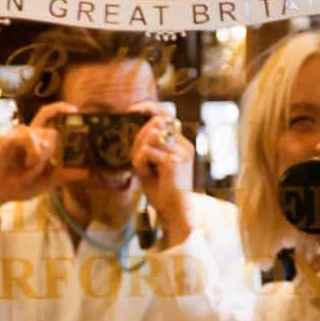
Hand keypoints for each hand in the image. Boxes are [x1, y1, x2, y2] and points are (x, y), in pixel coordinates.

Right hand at [0, 102, 88, 225]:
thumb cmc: (16, 186)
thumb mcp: (46, 181)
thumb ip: (64, 174)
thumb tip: (86, 171)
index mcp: (36, 140)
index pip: (49, 116)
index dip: (61, 109)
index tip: (75, 110)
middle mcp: (27, 134)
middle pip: (51, 130)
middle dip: (52, 153)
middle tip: (40, 168)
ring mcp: (17, 135)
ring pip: (43, 136)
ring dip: (42, 158)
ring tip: (29, 169)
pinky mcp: (8, 139)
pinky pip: (30, 139)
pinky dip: (33, 154)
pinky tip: (26, 165)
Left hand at [129, 103, 193, 248]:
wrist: (175, 212)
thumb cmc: (162, 190)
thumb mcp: (151, 163)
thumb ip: (147, 145)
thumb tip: (146, 127)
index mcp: (182, 143)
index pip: (166, 116)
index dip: (150, 108)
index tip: (134, 109)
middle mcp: (184, 145)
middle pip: (154, 126)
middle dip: (139, 141)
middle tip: (139, 161)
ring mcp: (181, 153)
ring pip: (149, 139)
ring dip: (140, 155)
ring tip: (145, 171)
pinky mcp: (174, 162)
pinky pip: (147, 153)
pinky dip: (141, 164)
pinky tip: (146, 175)